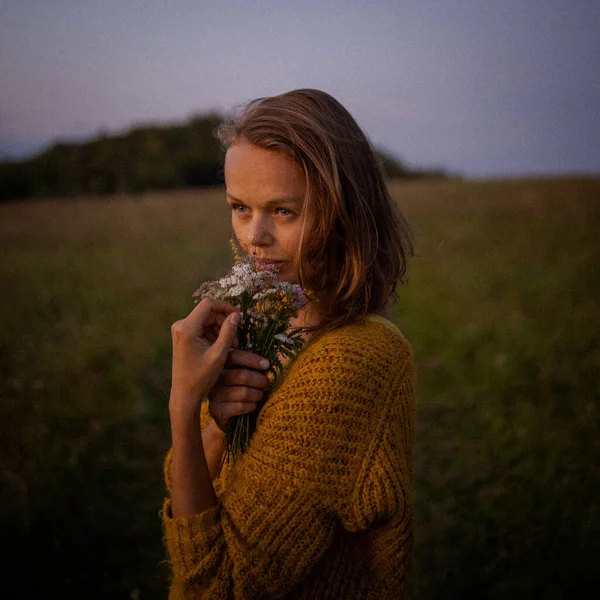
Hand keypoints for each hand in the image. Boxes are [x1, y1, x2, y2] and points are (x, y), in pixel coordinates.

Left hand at [169, 298, 239, 417]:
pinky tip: (221, 347)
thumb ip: (228, 332)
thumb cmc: (201, 377)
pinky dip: (214, 334)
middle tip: (236, 340)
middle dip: (224, 322)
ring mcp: (181, 330)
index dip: (225, 307)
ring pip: (207, 320)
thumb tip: (236, 315)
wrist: (184, 394)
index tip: (239, 316)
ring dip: (221, 329)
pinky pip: (202, 327)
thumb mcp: (218, 354)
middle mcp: (181, 325)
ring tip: (230, 346)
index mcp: (187, 328)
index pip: (208, 304)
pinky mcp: (183, 336)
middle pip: (208, 312)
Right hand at [208, 350, 270, 431]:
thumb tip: (267, 362)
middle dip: (259, 380)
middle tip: (266, 383)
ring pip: (243, 392)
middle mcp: (214, 378)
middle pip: (241, 375)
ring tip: (259, 395)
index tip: (267, 365)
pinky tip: (252, 406)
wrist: (232, 418)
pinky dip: (251, 406)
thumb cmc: (242, 391)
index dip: (252, 359)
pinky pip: (240, 406)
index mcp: (222, 365)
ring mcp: (213, 395)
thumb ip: (252, 366)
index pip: (234, 356)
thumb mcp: (246, 376)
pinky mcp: (216, 410)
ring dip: (257, 394)